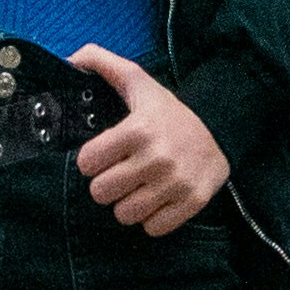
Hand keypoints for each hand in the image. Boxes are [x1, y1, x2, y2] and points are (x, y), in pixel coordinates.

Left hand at [69, 47, 229, 235]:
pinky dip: (152, 218)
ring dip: (128, 204)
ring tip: (138, 188)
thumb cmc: (168, 111)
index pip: (87, 162)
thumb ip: (100, 63)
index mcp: (138, 129)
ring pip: (125, 215)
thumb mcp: (137, 81)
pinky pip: (154, 228)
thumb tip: (67, 60)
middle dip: (107, 185)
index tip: (102, 156)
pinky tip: (157, 199)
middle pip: (101, 193)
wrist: (221, 129)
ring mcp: (175, 183)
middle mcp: (157, 158)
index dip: (91, 160)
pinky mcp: (192, 202)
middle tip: (120, 174)